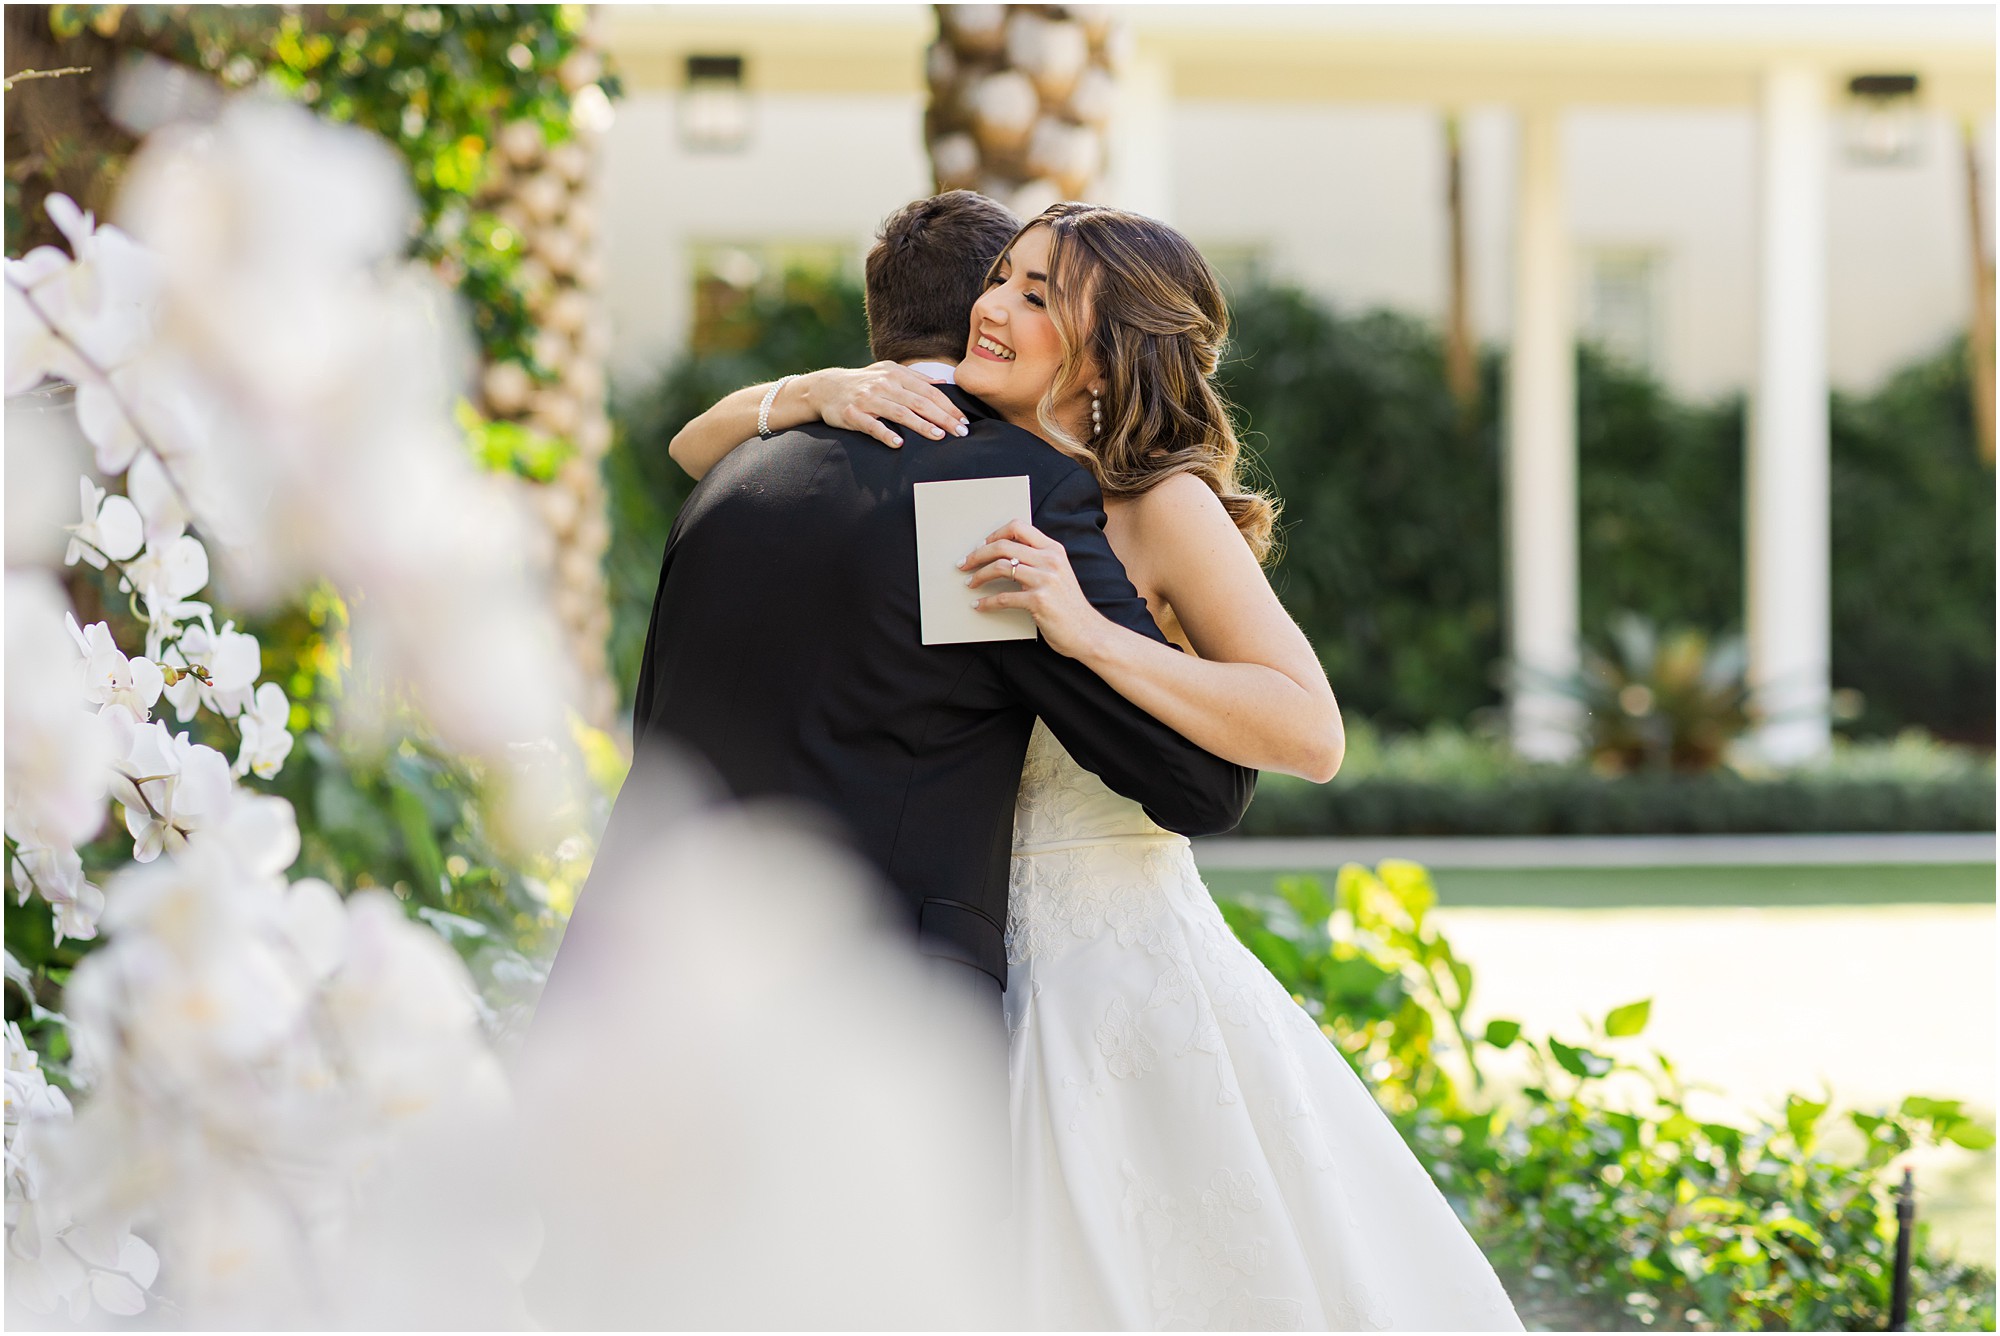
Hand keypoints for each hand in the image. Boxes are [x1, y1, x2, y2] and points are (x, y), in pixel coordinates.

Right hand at [803, 362, 968, 448]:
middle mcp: (883, 384)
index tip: (964, 421)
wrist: (827, 387)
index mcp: (896, 374)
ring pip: (899, 412)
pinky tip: (898, 444)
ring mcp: (868, 399)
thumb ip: (916, 378)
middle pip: (919, 402)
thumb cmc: (864, 382)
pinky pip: (871, 425)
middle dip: (943, 417)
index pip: (929, 391)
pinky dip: (885, 434)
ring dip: (920, 425)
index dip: (948, 406)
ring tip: (939, 436)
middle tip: (960, 432)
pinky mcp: (853, 414)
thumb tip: (943, 382)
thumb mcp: (889, 372)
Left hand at [960, 519, 1109, 660]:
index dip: (994, 534)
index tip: (980, 545)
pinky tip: (979, 605)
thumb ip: (1037, 560)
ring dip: (979, 576)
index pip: (1018, 528)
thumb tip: (1003, 555)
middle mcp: (1050, 560)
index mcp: (1054, 549)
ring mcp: (1045, 580)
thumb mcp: (1058, 573)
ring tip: (970, 583)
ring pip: (1000, 568)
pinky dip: (986, 602)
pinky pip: (1003, 598)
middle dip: (978, 554)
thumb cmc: (1068, 605)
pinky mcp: (1039, 601)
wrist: (1088, 633)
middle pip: (1003, 546)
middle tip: (964, 564)